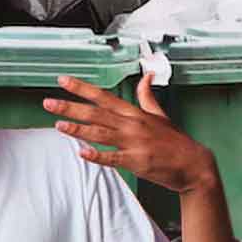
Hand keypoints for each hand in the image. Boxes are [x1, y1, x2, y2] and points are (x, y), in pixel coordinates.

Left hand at [43, 73, 218, 193]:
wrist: (193, 165)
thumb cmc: (176, 142)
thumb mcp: (161, 115)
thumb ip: (148, 96)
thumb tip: (147, 76)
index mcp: (136, 113)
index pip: (104, 96)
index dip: (82, 88)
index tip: (63, 81)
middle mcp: (132, 125)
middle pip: (96, 113)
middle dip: (70, 107)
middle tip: (48, 103)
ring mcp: (135, 143)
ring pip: (101, 133)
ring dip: (78, 129)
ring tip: (59, 125)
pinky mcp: (137, 162)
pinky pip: (113, 158)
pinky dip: (98, 155)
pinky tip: (82, 153)